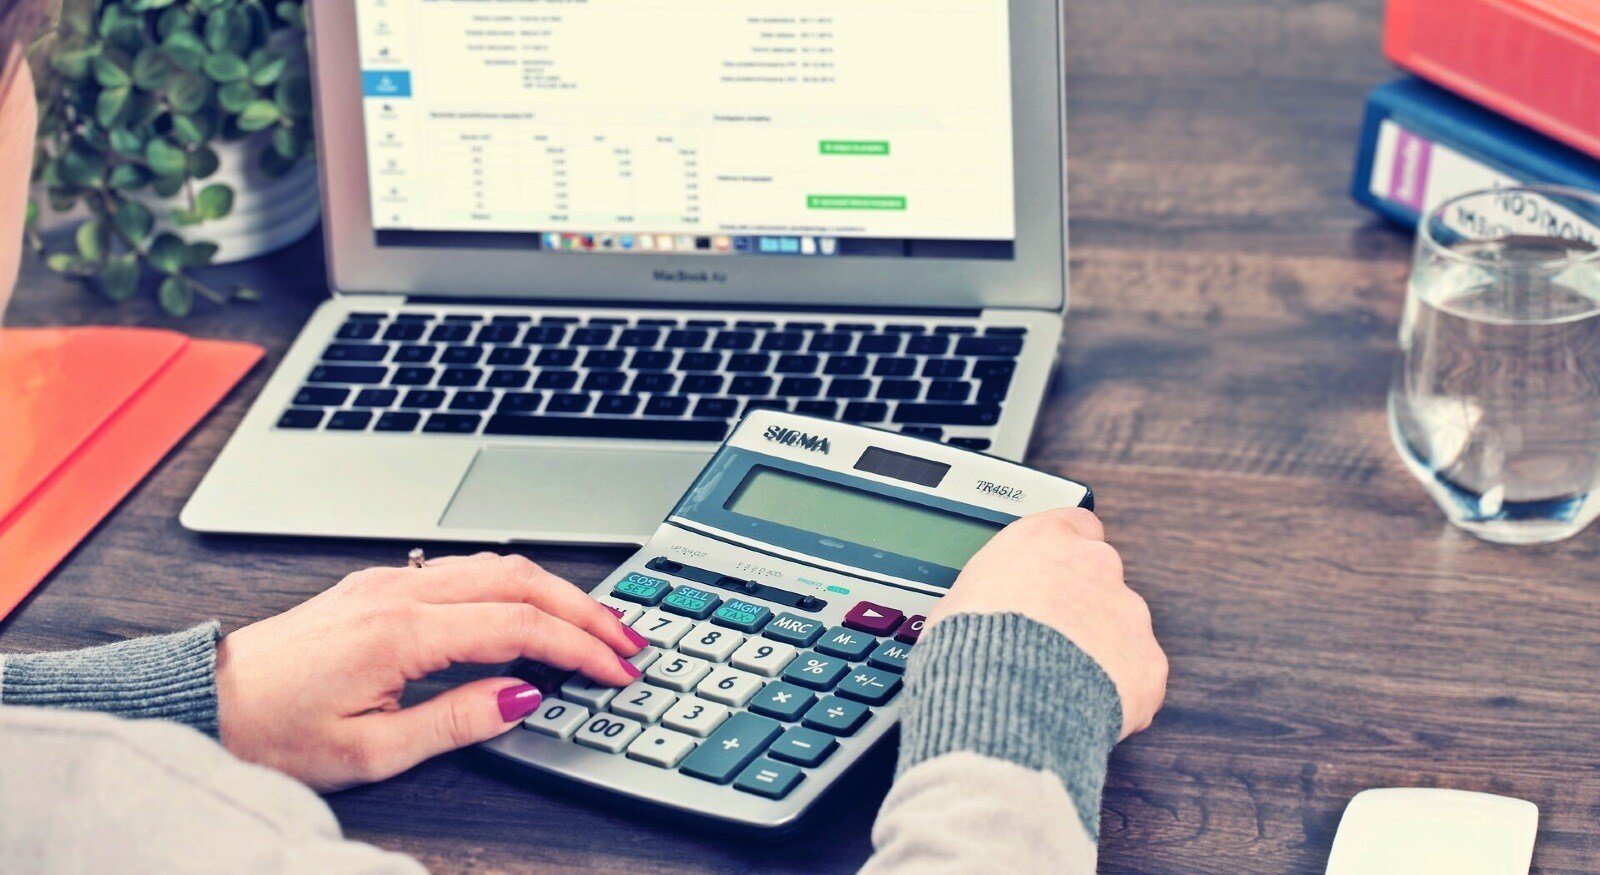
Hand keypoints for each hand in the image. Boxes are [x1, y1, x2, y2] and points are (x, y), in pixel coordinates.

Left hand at [215, 553, 646, 790]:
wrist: (205, 702)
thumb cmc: (272, 733)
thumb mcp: (370, 752)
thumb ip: (456, 720)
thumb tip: (524, 697)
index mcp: (401, 632)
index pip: (520, 626)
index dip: (580, 648)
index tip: (617, 671)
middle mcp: (398, 592)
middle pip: (520, 579)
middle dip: (585, 608)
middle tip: (628, 641)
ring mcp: (388, 581)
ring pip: (496, 565)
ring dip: (554, 591)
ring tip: (595, 624)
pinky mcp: (378, 586)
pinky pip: (466, 570)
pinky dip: (516, 587)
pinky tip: (532, 611)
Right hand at [926, 507, 1166, 738]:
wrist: (1004, 701)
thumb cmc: (971, 648)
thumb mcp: (959, 601)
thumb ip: (992, 593)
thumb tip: (984, 610)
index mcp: (1046, 542)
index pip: (1076, 524)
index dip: (1067, 552)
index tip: (1056, 572)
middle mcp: (1095, 566)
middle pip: (1100, 579)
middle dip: (1082, 607)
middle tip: (1049, 641)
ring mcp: (1129, 614)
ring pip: (1121, 629)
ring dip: (1099, 650)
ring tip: (1060, 684)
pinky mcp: (1148, 663)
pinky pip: (1136, 676)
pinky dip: (1116, 692)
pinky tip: (1081, 707)